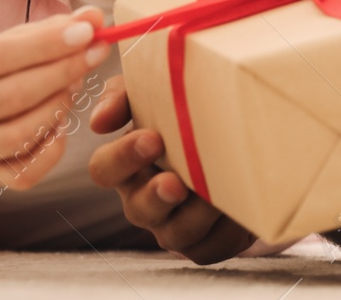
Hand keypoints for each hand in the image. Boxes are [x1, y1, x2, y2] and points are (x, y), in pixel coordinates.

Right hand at [0, 7, 108, 190]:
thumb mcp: (12, 41)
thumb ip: (52, 29)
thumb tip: (93, 17)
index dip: (45, 45)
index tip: (87, 31)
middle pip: (11, 96)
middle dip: (63, 71)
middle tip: (98, 51)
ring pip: (21, 135)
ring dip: (59, 106)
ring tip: (74, 84)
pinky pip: (28, 171)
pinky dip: (53, 146)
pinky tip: (60, 124)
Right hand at [87, 75, 255, 263]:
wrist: (241, 139)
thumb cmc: (186, 115)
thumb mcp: (153, 94)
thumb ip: (123, 96)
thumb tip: (100, 120)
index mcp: (127, 166)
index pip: (105, 169)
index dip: (123, 157)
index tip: (152, 138)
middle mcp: (143, 200)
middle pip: (138, 208)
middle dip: (157, 195)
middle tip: (175, 181)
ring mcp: (172, 227)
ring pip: (177, 233)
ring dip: (197, 212)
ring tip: (216, 193)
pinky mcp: (205, 245)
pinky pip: (211, 246)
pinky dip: (226, 229)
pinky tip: (239, 206)